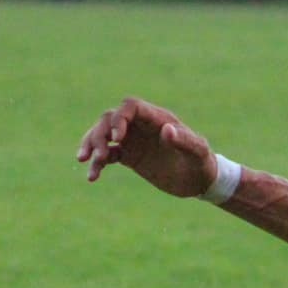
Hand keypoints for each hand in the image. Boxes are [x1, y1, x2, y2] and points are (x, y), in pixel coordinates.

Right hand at [78, 97, 217, 195]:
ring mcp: (133, 140)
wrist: (199, 181)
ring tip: (86, 162)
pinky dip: (97, 164)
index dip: (120, 118)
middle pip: (110, 119)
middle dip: (99, 134)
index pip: (130, 107)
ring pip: (103, 135)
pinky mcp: (128, 156)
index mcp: (157, 118)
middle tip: (99, 155)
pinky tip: (92, 177)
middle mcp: (141, 126)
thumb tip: (167, 130)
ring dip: (92, 146)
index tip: (117, 139)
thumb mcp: (198, 153)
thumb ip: (185, 141)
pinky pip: (106, 155)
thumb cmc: (201, 163)